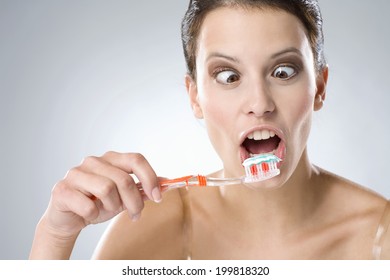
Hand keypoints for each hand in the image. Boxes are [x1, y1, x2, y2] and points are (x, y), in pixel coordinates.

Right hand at [42, 151, 160, 238]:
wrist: (68, 219)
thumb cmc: (98, 204)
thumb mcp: (124, 197)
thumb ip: (143, 188)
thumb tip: (166, 183)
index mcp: (110, 159)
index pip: (136, 159)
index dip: (150, 178)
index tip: (157, 197)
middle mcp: (93, 161)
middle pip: (124, 179)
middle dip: (135, 202)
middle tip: (135, 214)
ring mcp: (75, 173)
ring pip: (107, 189)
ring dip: (113, 206)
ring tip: (109, 210)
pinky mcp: (62, 189)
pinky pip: (88, 205)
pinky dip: (93, 214)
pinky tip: (89, 214)